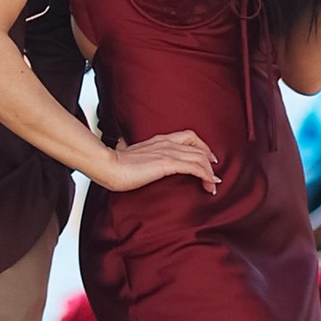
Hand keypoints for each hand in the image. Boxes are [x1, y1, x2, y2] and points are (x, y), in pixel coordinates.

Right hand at [96, 129, 218, 195]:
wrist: (107, 166)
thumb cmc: (113, 162)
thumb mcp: (124, 151)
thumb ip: (127, 147)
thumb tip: (121, 144)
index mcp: (157, 140)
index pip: (188, 136)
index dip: (201, 147)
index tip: (206, 159)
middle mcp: (165, 143)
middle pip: (197, 146)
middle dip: (209, 160)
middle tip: (213, 174)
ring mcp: (167, 152)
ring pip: (199, 157)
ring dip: (209, 172)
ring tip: (212, 184)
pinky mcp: (167, 163)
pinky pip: (194, 167)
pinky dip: (205, 175)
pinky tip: (209, 183)